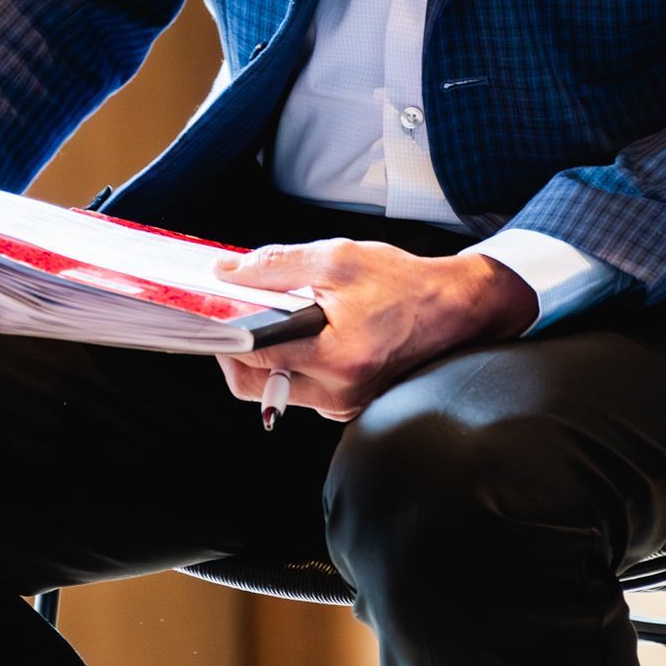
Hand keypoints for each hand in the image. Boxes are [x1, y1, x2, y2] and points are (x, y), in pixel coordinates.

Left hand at [212, 238, 537, 421]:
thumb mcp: (337, 259)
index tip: (210, 316)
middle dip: (238, 351)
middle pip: (254, 385)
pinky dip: (293, 365)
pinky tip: (310, 335)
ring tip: (288, 321)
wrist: (454, 309)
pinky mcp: (349, 406)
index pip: (253, 356)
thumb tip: (228, 273)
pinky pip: (302, 392)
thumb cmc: (404, 285)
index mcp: (334, 356)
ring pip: (275, 390)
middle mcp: (338, 393)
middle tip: (242, 317)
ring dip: (268, 357)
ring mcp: (344, 405)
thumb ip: (276, 266)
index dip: (222, 334)